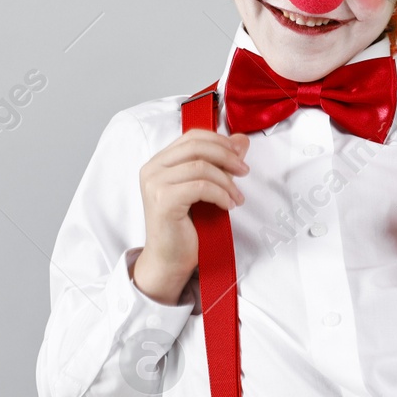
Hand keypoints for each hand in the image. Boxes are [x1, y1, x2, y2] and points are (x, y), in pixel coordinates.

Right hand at [134, 129, 250, 304]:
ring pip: (201, 167)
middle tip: (244, 171)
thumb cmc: (185, 226)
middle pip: (196, 147)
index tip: (239, 155)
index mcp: (159, 162)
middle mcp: (152, 169)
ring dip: (226, 181)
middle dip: (226, 156)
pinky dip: (220, 194)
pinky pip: (201, 187)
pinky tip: (228, 205)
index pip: (191, 137)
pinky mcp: (163, 200)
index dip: (219, 141)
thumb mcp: (205, 189)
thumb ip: (219, 163)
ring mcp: (155, 184)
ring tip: (236, 197)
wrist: (169, 259)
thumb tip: (242, 140)